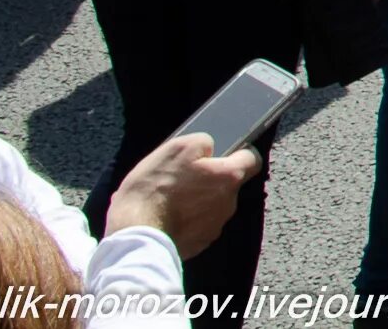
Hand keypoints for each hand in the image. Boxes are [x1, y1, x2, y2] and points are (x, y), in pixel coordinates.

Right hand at [106, 133, 258, 259]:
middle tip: (183, 177)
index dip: (238, 153)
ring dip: (196, 200)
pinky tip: (165, 215)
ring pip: (210, 206)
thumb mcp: (179, 147)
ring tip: (169, 198)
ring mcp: (214, 227)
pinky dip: (185, 219)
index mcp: (229, 177)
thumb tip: (211, 147)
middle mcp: (229, 204)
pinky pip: (196, 225)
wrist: (135, 234)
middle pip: (227, 185)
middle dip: (210, 179)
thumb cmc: (156, 188)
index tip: (223, 153)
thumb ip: (204, 142)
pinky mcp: (198, 244)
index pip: (251, 160)